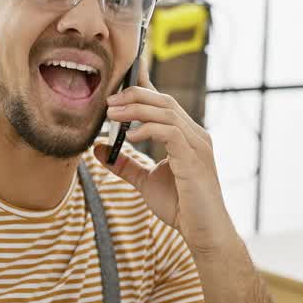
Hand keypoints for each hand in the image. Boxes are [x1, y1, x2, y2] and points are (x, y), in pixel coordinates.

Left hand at [96, 71, 234, 253]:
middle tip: (108, 100)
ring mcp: (198, 145)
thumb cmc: (181, 207)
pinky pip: (171, 133)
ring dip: (136, 110)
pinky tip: (131, 136)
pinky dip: (149, 129)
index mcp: (186, 136)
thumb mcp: (145, 181)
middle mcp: (195, 134)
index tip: (126, 70)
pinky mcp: (195, 158)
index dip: (145, 83)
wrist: (203, 232)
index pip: (164, 101)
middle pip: (164, 101)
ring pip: (166, 112)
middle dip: (134, 95)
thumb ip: (125, 164)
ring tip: (112, 113)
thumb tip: (100, 148)